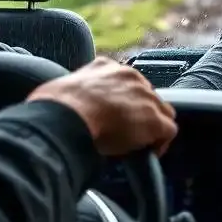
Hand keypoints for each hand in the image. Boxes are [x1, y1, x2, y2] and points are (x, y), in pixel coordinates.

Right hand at [28, 56, 177, 155]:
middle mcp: (130, 76)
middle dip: (139, 115)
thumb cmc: (54, 108)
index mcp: (106, 66)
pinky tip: (143, 155)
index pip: (125, 83)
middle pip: (146, 97)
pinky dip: (159, 145)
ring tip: (135, 146)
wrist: (65, 116)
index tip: (114, 117)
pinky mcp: (154, 119)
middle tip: (125, 134)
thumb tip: (64, 111)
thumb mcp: (62, 91)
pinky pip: (168, 132)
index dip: (123, 103)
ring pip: (161, 113)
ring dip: (150, 129)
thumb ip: (73, 96)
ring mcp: (145, 96)